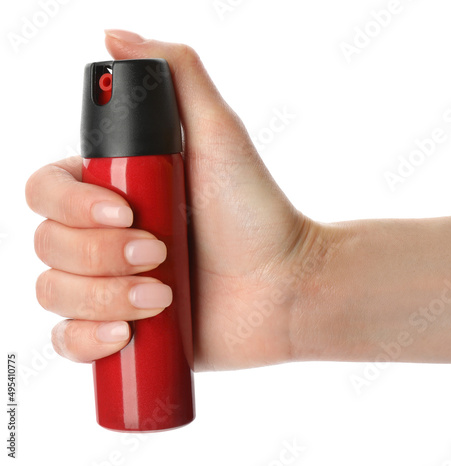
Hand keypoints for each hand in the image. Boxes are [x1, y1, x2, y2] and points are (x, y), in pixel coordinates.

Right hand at [26, 30, 321, 370]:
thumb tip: (116, 37)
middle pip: (47, 243)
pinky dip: (84, 340)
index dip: (71, 205)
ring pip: (54, 292)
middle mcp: (104, 237)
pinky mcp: (121, 330)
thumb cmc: (254, 213)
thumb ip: (177, 75)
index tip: (126, 212)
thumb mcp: (220, 133)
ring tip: (161, 296)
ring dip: (101, 296)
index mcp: (113, 191)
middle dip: (100, 254)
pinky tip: (125, 334)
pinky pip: (66, 341)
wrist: (284, 285)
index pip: (46, 191)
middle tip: (160, 255)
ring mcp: (109, 285)